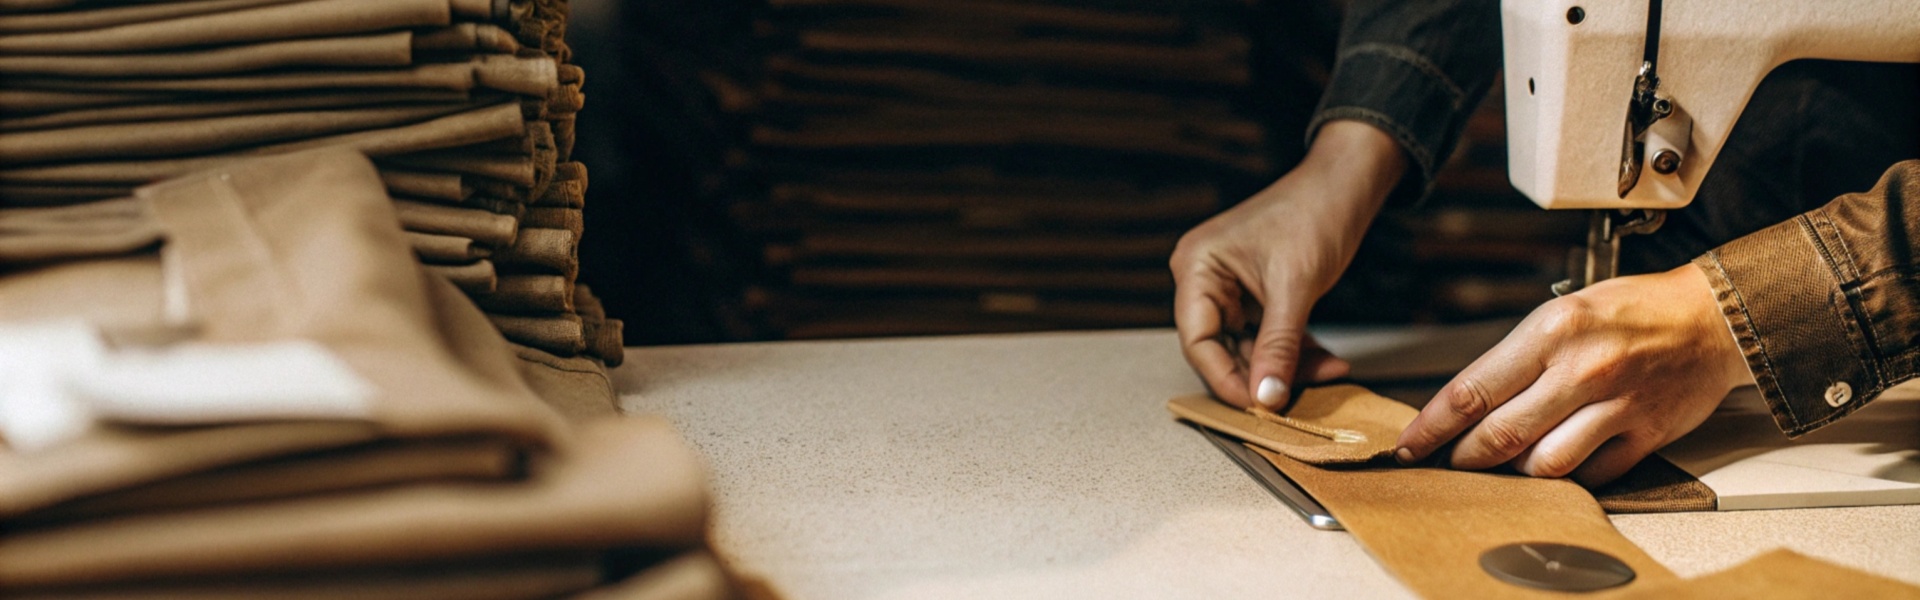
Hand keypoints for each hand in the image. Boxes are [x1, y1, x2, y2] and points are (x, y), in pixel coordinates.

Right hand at [1171, 121, 1406, 409]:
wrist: (1347, 184)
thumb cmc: (1313, 215)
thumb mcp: (1294, 287)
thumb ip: (1276, 347)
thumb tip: (1265, 399)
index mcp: (1197, 268)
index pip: (1197, 341)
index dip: (1224, 379)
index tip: (1257, 407)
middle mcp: (1206, 279)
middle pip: (1221, 349)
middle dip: (1261, 376)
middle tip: (1292, 402)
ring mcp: (1232, 288)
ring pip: (1250, 347)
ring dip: (1287, 367)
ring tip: (1327, 375)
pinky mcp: (1258, 294)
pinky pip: (1270, 336)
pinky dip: (1296, 352)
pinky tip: (1328, 362)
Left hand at [1393, 264, 1754, 485]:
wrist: (1713, 317)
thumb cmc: (1633, 310)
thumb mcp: (1562, 311)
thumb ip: (1518, 357)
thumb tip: (1470, 404)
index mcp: (1550, 331)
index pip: (1472, 391)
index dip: (1431, 427)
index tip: (1409, 445)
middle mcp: (1581, 370)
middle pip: (1500, 435)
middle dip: (1464, 458)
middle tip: (1449, 464)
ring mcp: (1616, 406)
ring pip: (1543, 464)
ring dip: (1514, 472)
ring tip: (1506, 464)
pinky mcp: (1645, 434)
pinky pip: (1591, 474)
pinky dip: (1567, 477)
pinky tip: (1558, 462)